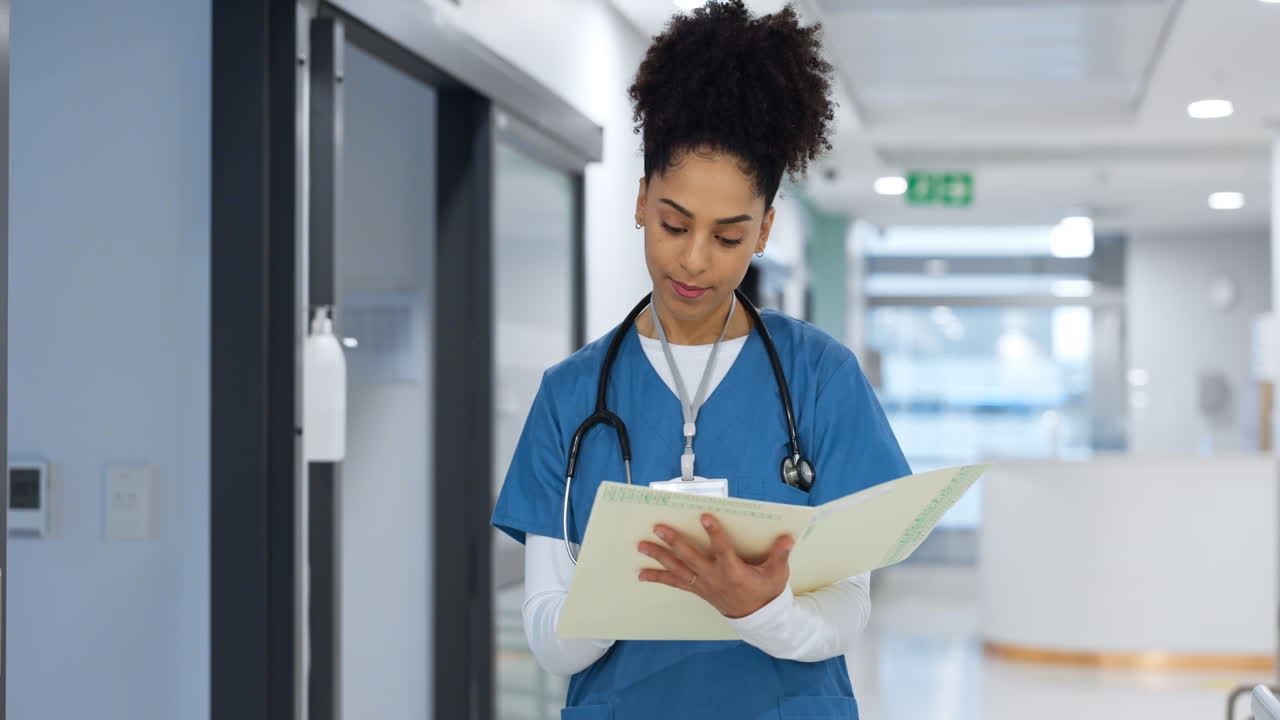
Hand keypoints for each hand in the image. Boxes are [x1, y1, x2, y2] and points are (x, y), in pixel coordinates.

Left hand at [637, 513, 793, 618]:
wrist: (757, 618)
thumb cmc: (766, 591)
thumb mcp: (777, 574)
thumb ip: (780, 555)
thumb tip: (787, 538)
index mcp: (734, 571)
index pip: (723, 549)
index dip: (714, 533)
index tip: (705, 516)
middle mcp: (714, 577)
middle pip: (690, 557)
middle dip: (673, 542)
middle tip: (658, 528)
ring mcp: (703, 584)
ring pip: (677, 569)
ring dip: (659, 557)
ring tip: (642, 546)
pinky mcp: (697, 589)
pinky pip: (675, 583)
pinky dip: (658, 578)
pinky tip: (641, 574)